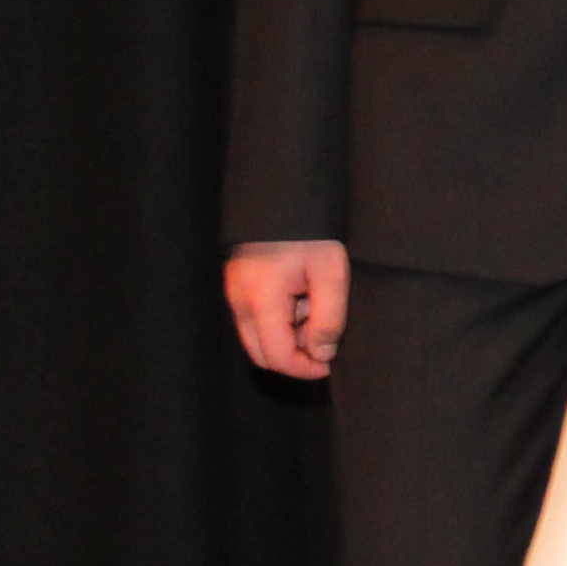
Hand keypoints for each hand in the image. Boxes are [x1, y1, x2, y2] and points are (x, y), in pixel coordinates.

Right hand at [223, 240, 351, 375]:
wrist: (285, 197)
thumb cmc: (311, 233)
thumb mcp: (332, 273)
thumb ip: (329, 318)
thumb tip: (322, 354)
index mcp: (262, 300)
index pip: (277, 357)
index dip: (304, 369)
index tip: (329, 363)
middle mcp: (240, 301)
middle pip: (261, 354)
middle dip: (294, 356)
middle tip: (324, 340)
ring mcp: (234, 294)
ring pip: (257, 338)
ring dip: (287, 337)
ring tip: (315, 307)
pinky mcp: (238, 286)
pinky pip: (255, 319)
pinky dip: (279, 321)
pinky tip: (302, 298)